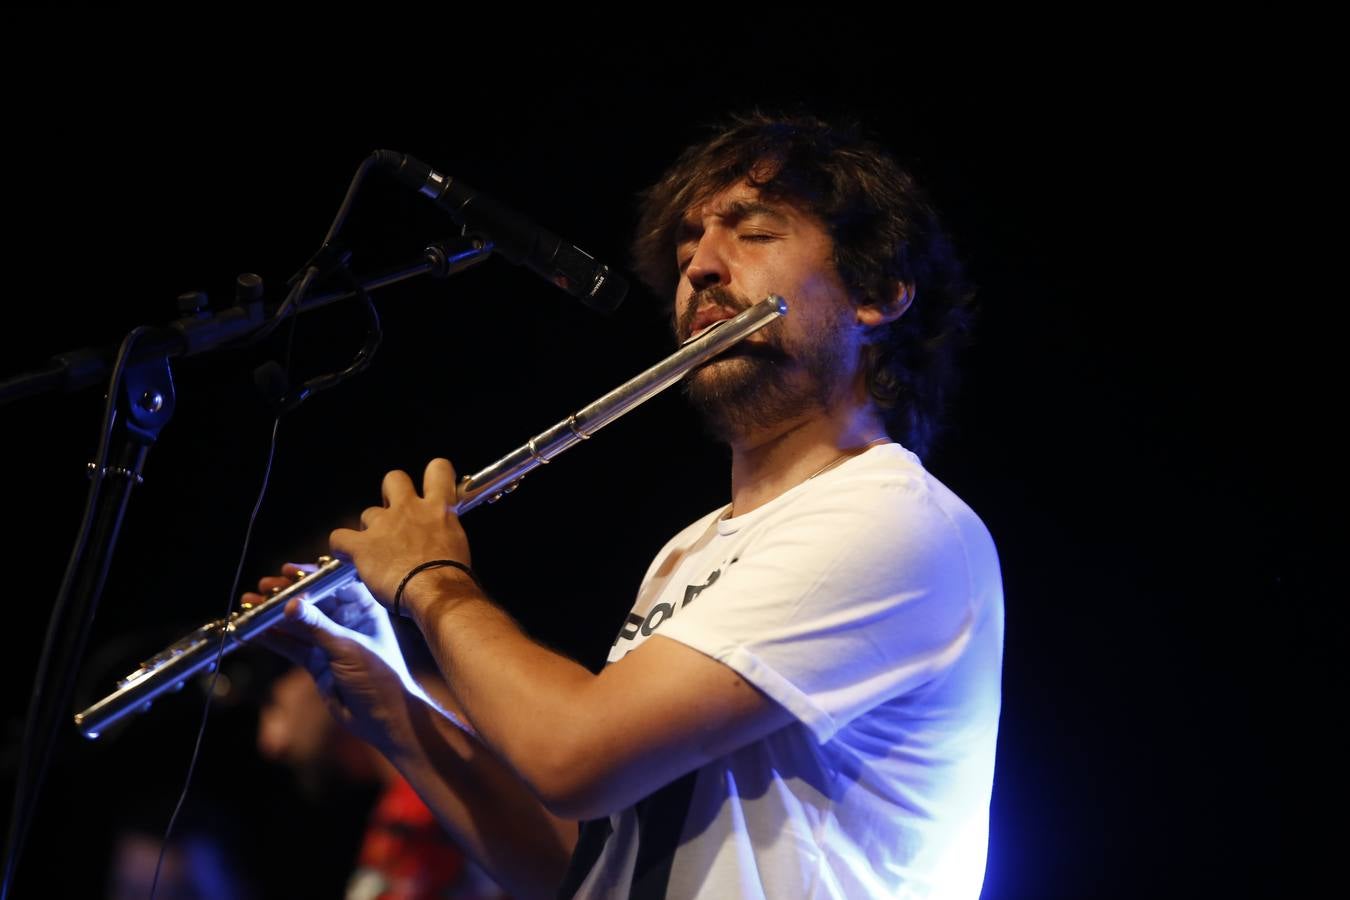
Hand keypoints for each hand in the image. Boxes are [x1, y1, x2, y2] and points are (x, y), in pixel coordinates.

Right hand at [246, 567, 428, 754]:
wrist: (383, 719)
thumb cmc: (379, 677)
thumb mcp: (346, 648)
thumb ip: (316, 627)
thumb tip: (289, 604)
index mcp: (365, 610)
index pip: (335, 585)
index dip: (311, 576)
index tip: (288, 570)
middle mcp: (347, 622)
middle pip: (312, 602)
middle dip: (287, 594)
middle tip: (263, 587)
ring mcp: (330, 642)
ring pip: (298, 624)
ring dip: (274, 615)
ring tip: (249, 605)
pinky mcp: (317, 662)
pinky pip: (292, 645)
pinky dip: (274, 639)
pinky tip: (255, 630)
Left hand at [329, 458, 471, 608]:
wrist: (436, 592)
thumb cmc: (451, 576)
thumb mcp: (456, 544)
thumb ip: (443, 531)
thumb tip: (437, 536)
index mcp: (438, 508)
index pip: (438, 470)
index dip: (433, 474)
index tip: (430, 487)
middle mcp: (410, 509)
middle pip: (394, 478)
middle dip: (391, 493)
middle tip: (395, 514)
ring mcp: (384, 525)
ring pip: (368, 514)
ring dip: (371, 529)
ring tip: (377, 551)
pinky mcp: (363, 545)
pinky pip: (340, 538)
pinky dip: (342, 546)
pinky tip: (348, 555)